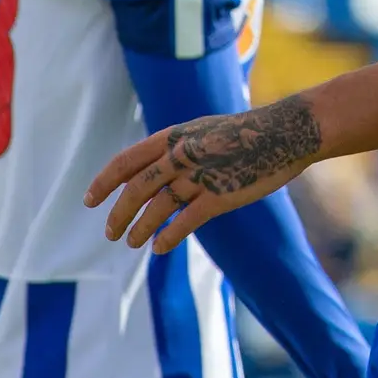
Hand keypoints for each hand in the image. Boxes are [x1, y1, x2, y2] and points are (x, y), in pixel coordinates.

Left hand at [84, 98, 321, 253]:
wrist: (287, 132)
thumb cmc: (249, 132)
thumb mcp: (205, 130)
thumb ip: (179, 146)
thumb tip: (154, 168)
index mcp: (175, 135)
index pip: (126, 161)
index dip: (105, 182)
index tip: (90, 200)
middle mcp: (182, 153)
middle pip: (137, 188)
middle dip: (119, 213)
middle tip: (110, 233)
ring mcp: (200, 174)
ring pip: (157, 207)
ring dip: (140, 228)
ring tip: (132, 242)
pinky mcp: (220, 195)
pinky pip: (184, 221)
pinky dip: (168, 236)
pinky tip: (159, 247)